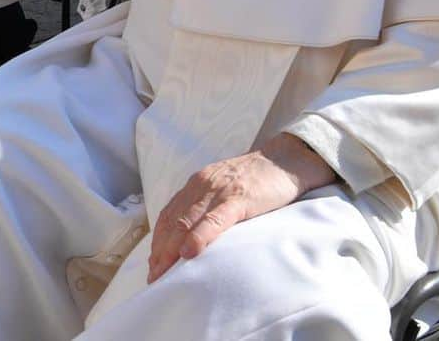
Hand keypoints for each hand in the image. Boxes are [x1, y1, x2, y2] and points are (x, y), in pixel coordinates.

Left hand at [147, 134, 336, 283]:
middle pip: (173, 222)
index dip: (157, 242)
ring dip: (171, 250)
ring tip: (163, 273)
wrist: (285, 160)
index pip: (168, 215)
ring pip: (187, 221)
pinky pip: (215, 219)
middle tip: (153, 278)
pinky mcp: (239, 197)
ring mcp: (219, 191)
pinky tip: (190, 252)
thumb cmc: (256, 180)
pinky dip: (199, 236)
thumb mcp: (224, 190)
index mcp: (197, 185)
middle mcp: (202, 185)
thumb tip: (192, 239)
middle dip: (160, 252)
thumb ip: (207, 207)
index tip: (153, 265)